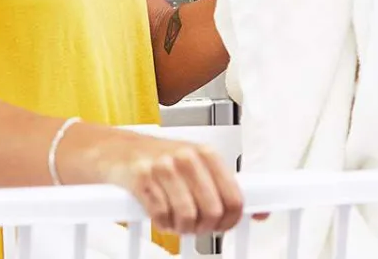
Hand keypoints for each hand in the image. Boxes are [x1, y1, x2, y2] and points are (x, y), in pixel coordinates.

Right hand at [86, 130, 244, 235]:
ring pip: (188, 216)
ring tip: (176, 222)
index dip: (229, 221)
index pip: (234, 198)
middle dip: (204, 227)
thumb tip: (262, 214)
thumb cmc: (159, 159)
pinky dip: (162, 224)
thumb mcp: (195, 165)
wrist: (115, 150)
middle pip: (213, 211)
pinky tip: (159, 216)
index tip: (220, 226)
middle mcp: (187, 158)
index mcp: (207, 154)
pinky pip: (161, 215)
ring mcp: (163, 167)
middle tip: (195, 227)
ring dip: (182, 228)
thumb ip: (224, 187)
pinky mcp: (140, 178)